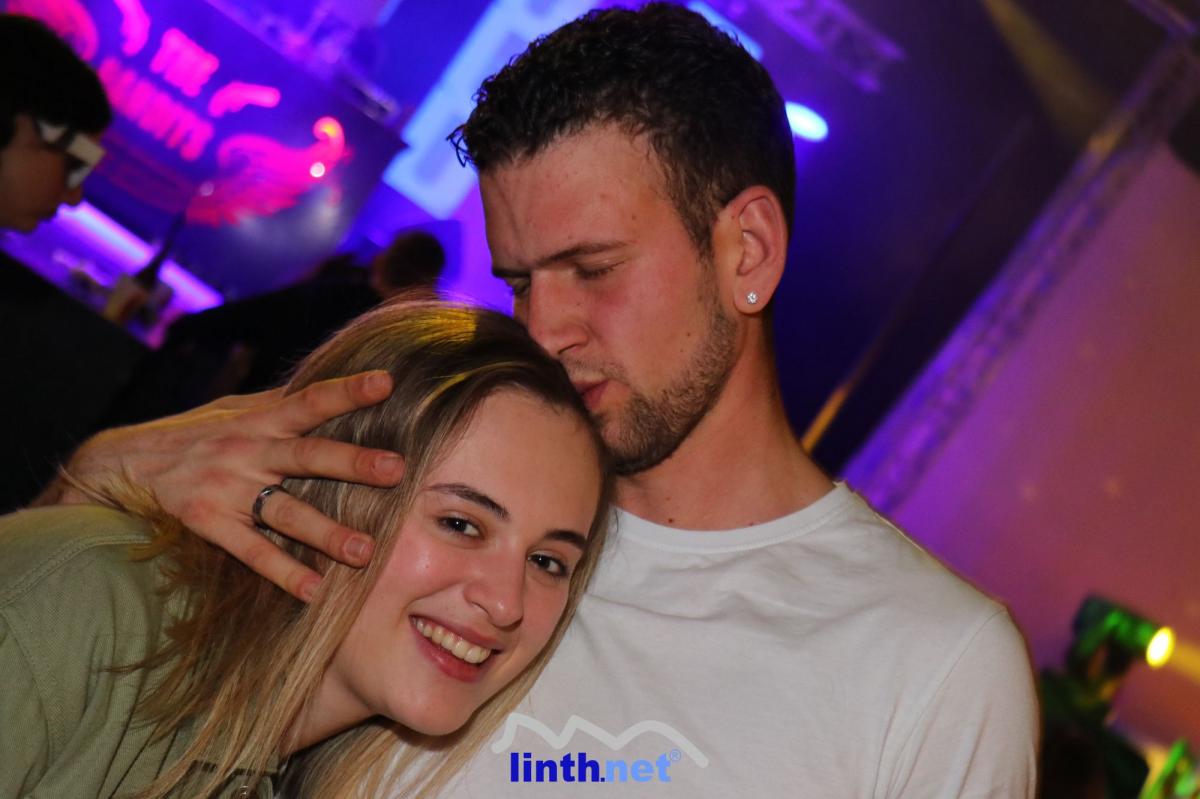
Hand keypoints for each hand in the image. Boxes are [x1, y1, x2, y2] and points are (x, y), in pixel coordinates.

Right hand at [51, 371, 403, 600]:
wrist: (122, 462)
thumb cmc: (196, 432)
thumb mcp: (236, 408)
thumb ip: (281, 404)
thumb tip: (331, 391)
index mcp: (260, 419)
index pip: (310, 399)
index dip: (347, 390)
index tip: (386, 382)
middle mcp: (249, 452)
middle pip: (308, 456)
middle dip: (353, 463)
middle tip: (397, 469)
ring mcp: (229, 489)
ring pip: (285, 512)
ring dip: (326, 532)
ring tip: (364, 551)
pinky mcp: (209, 523)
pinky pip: (251, 552)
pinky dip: (283, 572)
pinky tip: (313, 590)